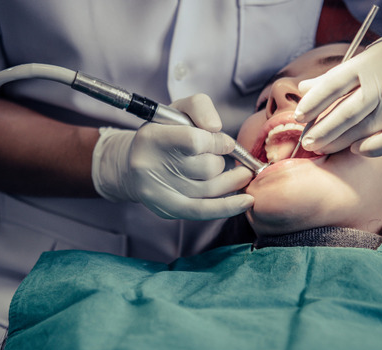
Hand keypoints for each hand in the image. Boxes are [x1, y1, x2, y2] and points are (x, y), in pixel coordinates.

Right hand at [92, 94, 253, 219]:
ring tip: (241, 173)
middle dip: (220, 160)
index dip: (218, 142)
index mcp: (151, 137)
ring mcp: (158, 191)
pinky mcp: (168, 209)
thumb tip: (216, 128)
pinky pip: (203, 210)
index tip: (225, 142)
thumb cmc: (164, 135)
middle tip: (218, 156)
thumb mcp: (178, 110)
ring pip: (211, 187)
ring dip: (231, 179)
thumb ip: (200, 107)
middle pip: (206, 167)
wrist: (135, 167)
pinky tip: (247, 200)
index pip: (194, 141)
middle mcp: (150, 167)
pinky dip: (228, 206)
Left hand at [295, 17, 381, 156]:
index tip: (298, 117)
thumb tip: (304, 89)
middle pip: (349, 110)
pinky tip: (356, 150)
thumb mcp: (368, 56)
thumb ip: (337, 75)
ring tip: (323, 148)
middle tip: (307, 142)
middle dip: (324, 129)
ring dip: (342, 141)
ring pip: (369, 126)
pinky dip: (374, 147)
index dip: (314, 102)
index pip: (335, 83)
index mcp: (371, 60)